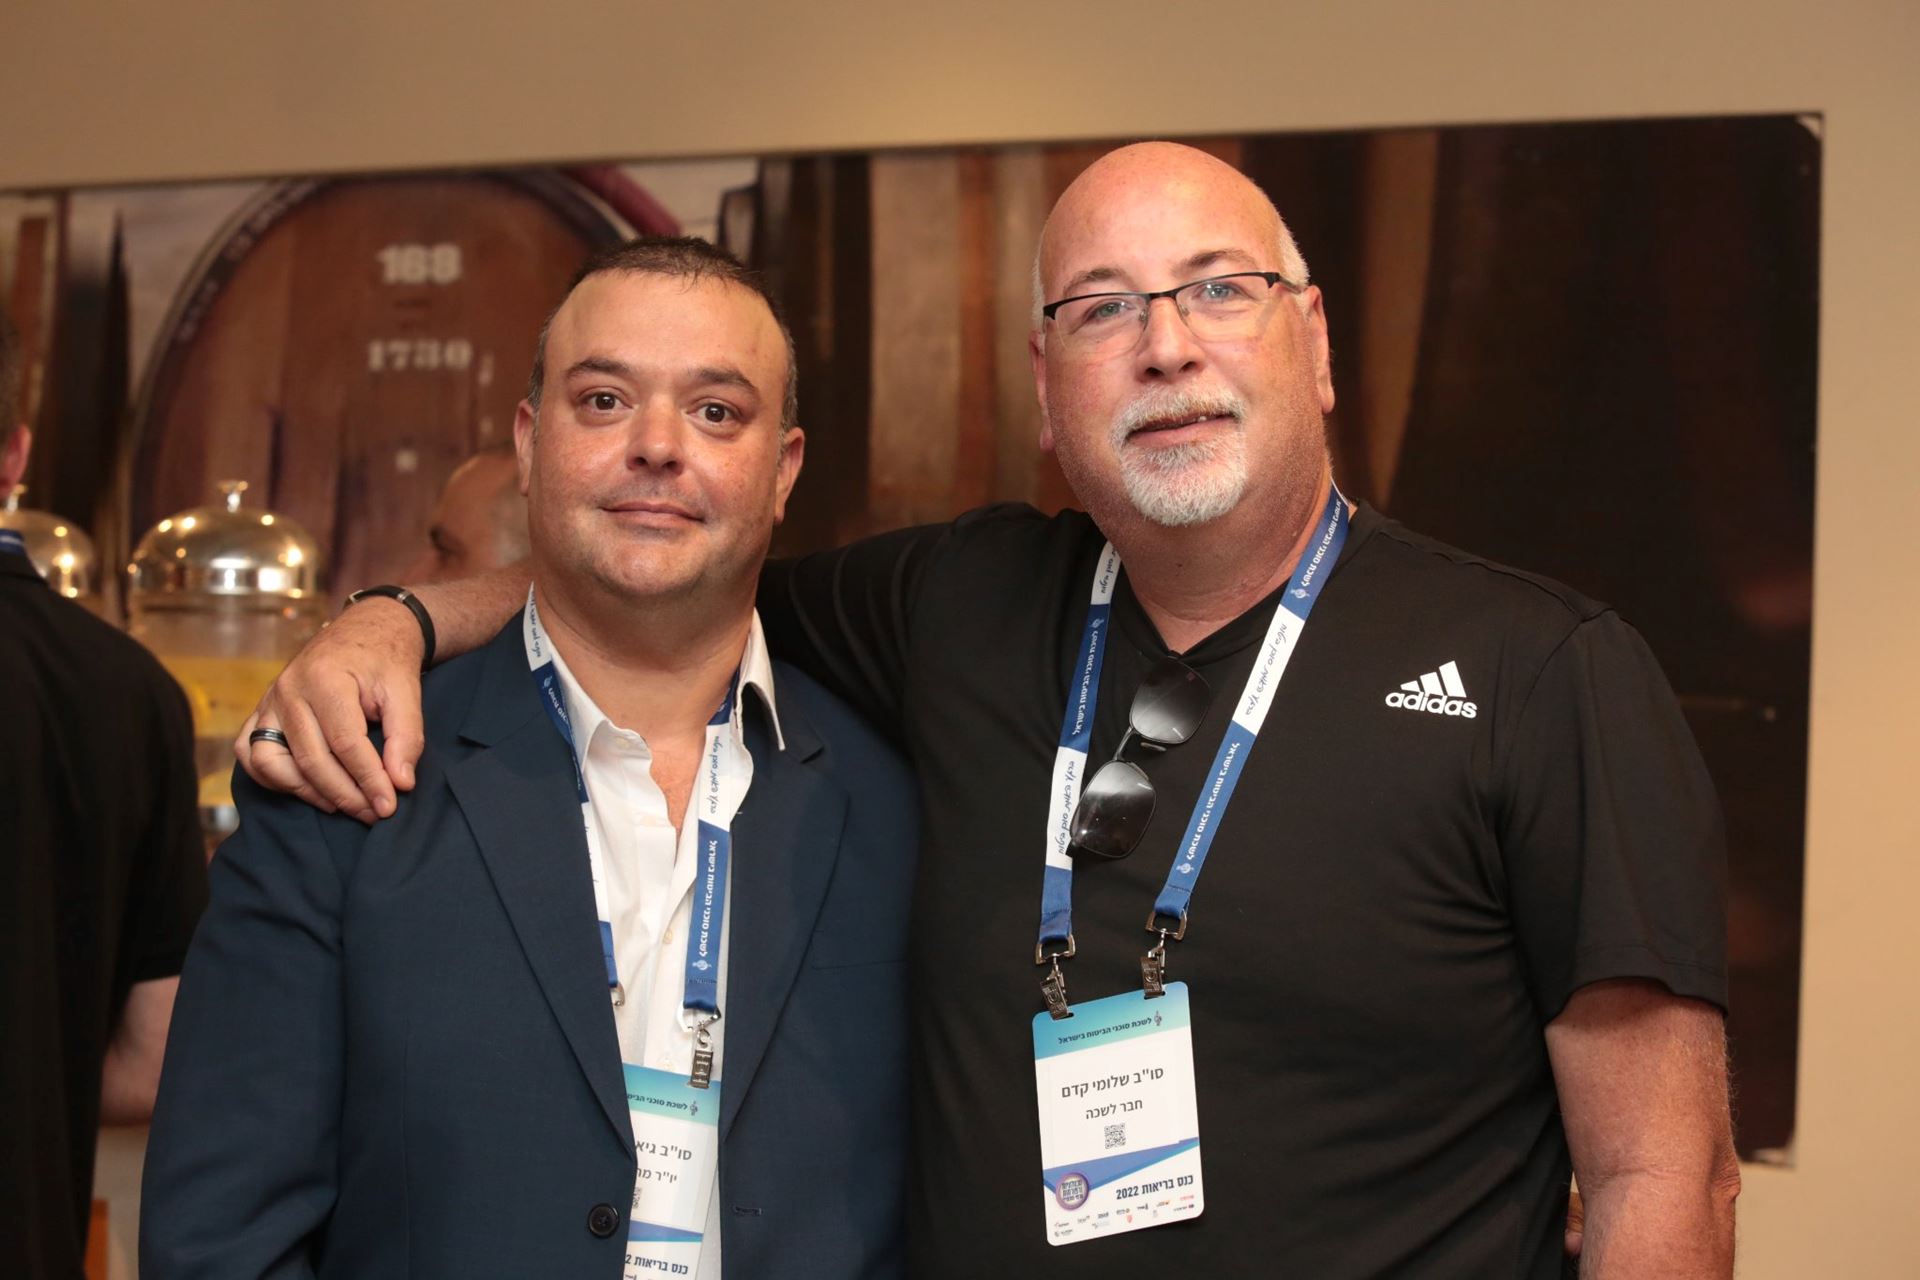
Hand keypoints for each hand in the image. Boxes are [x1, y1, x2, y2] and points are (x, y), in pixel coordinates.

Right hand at [236, 597, 426, 822]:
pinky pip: (251, 754)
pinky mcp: (261, 712)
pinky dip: (275, 778)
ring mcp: (269, 701)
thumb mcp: (406, 691)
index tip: (389, 805)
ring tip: (345, 804)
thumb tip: (400, 783)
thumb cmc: (385, 662)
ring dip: (307, 791)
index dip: (368, 779)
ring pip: (271, 762)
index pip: (345, 743)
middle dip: (345, 794)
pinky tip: (310, 788)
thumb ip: (406, 736)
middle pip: (310, 759)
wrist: (364, 632)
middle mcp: (288, 690)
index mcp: (325, 678)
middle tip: (374, 812)